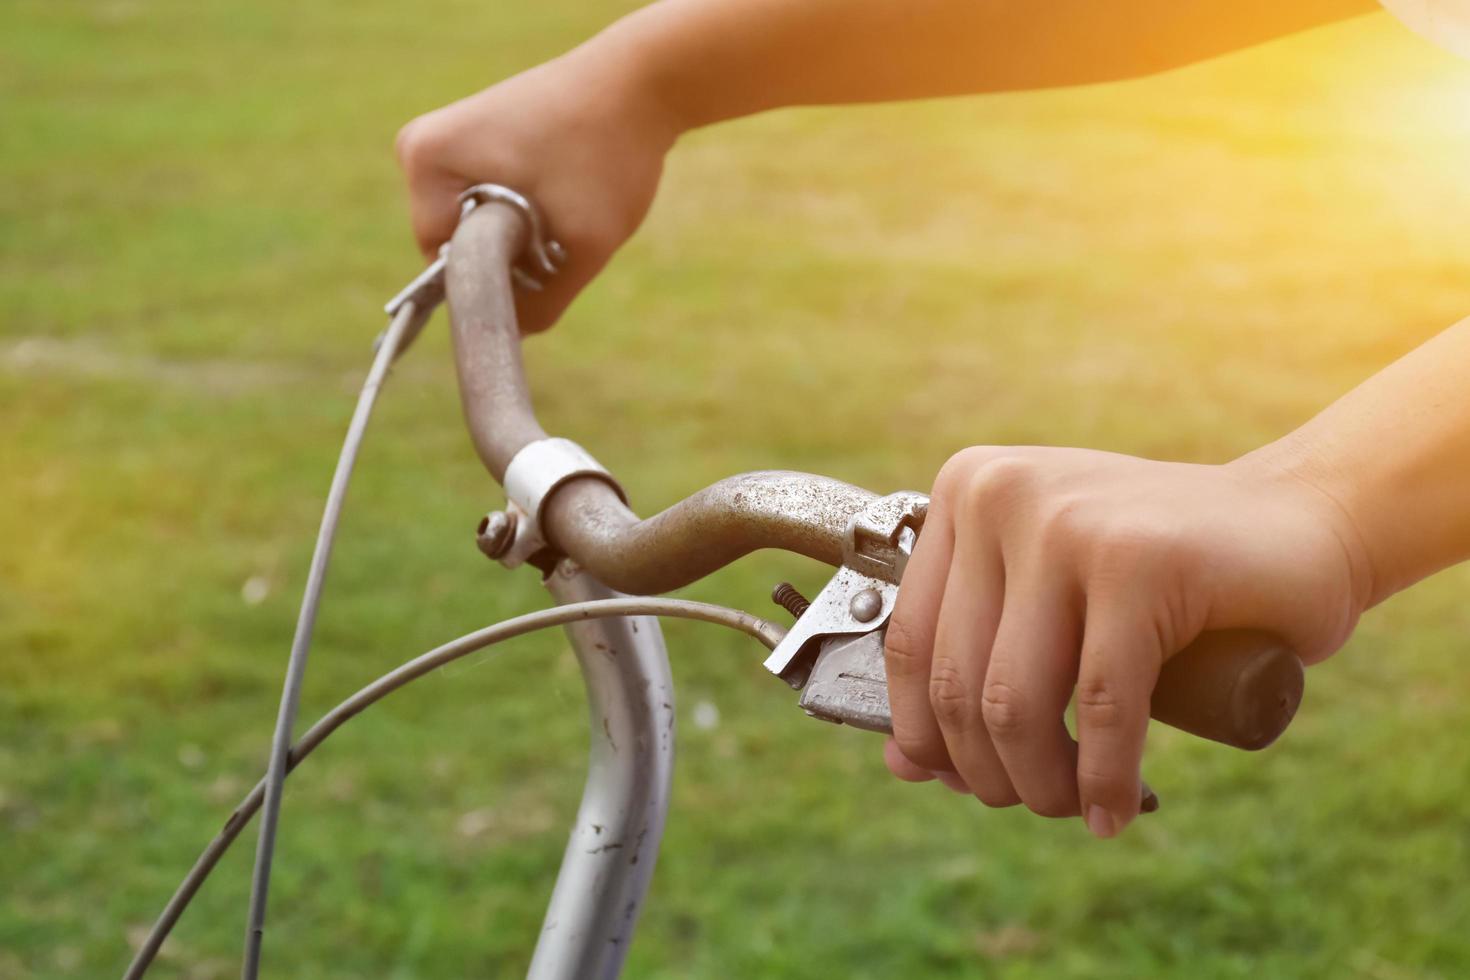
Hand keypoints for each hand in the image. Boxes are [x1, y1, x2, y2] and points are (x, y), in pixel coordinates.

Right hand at [395, 43, 676, 332]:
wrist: (643, 79)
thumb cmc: (608, 150)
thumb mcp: (582, 244)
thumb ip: (544, 303)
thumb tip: (512, 337)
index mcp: (426, 161)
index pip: (445, 265)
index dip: (496, 286)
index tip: (546, 274)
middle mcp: (420, 147)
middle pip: (459, 248)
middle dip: (511, 259)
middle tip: (563, 236)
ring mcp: (445, 139)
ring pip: (478, 229)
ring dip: (523, 238)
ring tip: (568, 208)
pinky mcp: (474, 139)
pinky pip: (489, 203)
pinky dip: (528, 214)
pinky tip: (565, 193)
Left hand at [882, 445, 1371, 836]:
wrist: (1303, 520)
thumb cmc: (1166, 572)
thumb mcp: (1049, 598)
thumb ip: (976, 656)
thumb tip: (900, 764)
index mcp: (967, 489)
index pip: (909, 642)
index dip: (924, 733)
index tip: (959, 780)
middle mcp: (1002, 493)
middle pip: (960, 683)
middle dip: (989, 772)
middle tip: (1035, 801)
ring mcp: (1069, 522)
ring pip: (1018, 703)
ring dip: (1042, 785)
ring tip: (1075, 808)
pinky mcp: (1140, 562)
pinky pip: (1102, 707)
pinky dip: (1105, 778)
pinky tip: (1115, 809)